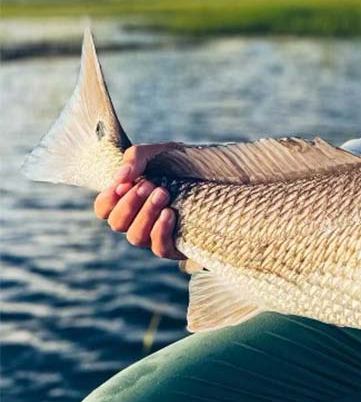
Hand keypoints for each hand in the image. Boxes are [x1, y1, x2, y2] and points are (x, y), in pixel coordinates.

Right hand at [94, 143, 185, 259]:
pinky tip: (169, 213)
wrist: (216, 173)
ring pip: (135, 237)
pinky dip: (160, 232)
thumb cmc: (180, 162)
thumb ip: (135, 158)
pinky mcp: (174, 245)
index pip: (104, 208)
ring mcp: (154, 234)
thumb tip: (120, 177)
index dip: (108, 199)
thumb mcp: (157, 152)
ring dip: (146, 214)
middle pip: (117, 223)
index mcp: (128, 198)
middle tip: (149, 184)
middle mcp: (137, 219)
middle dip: (130, 203)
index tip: (124, 184)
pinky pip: (159, 248)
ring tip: (163, 193)